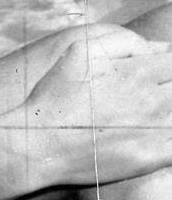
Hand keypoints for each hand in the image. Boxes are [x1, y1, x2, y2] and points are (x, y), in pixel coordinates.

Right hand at [25, 26, 171, 186]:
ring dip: (169, 109)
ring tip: (151, 109)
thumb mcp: (79, 50)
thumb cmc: (57, 94)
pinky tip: (160, 131)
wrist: (41, 142)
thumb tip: (158, 47)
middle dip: (169, 84)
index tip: (158, 69)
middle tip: (154, 89)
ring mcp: (154, 131)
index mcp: (136, 71)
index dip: (167, 63)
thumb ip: (121, 41)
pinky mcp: (151, 158)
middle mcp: (151, 100)